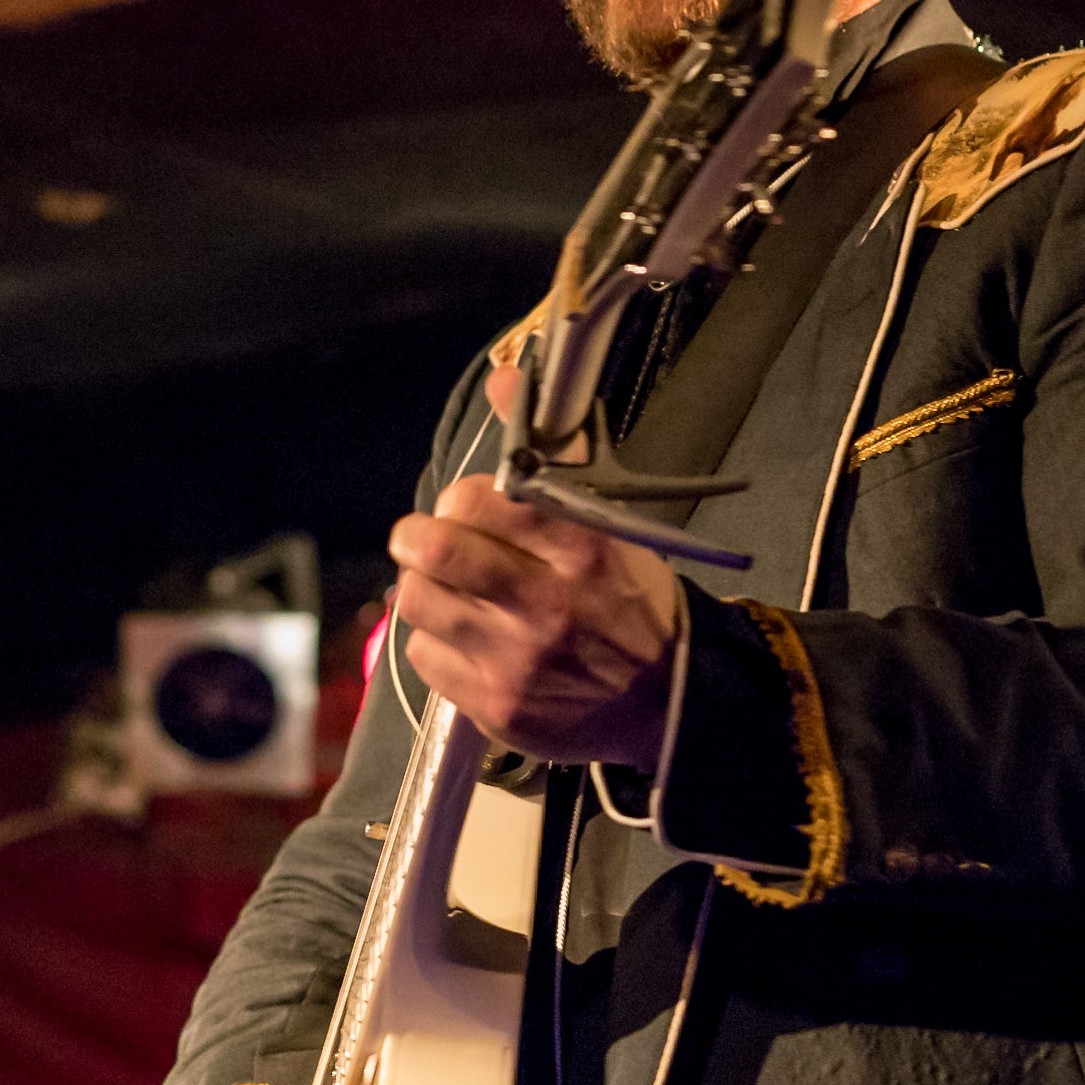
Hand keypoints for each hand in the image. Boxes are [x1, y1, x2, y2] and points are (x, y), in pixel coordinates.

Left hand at [387, 367, 680, 768]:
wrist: (668, 702)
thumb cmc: (632, 599)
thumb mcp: (610, 522)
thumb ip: (555, 452)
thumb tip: (503, 376)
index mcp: (582, 549)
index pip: (485, 497)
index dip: (463, 497)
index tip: (468, 506)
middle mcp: (547, 606)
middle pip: (436, 550)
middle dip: (416, 535)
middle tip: (424, 539)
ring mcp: (517, 663)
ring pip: (418, 601)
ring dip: (424, 587)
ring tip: (448, 589)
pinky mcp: (494, 708)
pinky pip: (423, 656)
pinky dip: (435, 641)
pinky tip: (466, 637)